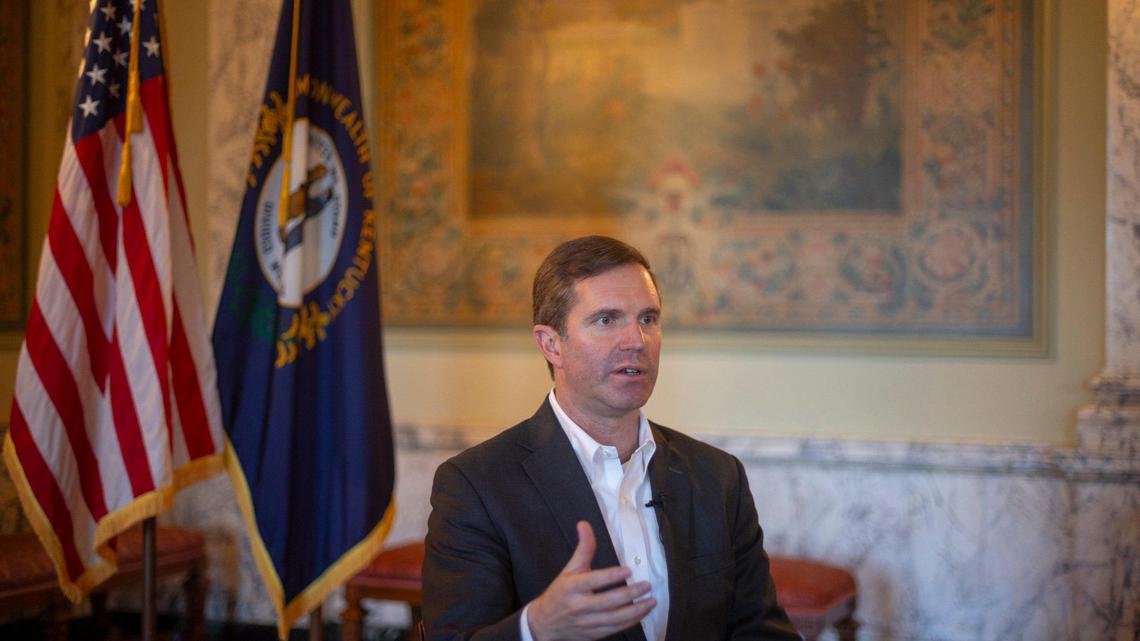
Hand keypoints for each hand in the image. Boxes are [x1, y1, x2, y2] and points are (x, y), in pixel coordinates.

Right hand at [527, 521, 655, 640]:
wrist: (544, 624)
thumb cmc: (560, 593)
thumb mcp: (569, 570)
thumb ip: (583, 549)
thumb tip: (584, 525)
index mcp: (571, 588)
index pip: (594, 581)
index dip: (611, 576)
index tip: (629, 570)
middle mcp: (579, 606)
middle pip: (608, 601)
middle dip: (630, 594)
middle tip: (646, 585)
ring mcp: (586, 623)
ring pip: (615, 618)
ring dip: (636, 610)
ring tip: (651, 601)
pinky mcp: (593, 634)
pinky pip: (615, 628)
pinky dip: (631, 621)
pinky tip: (642, 613)